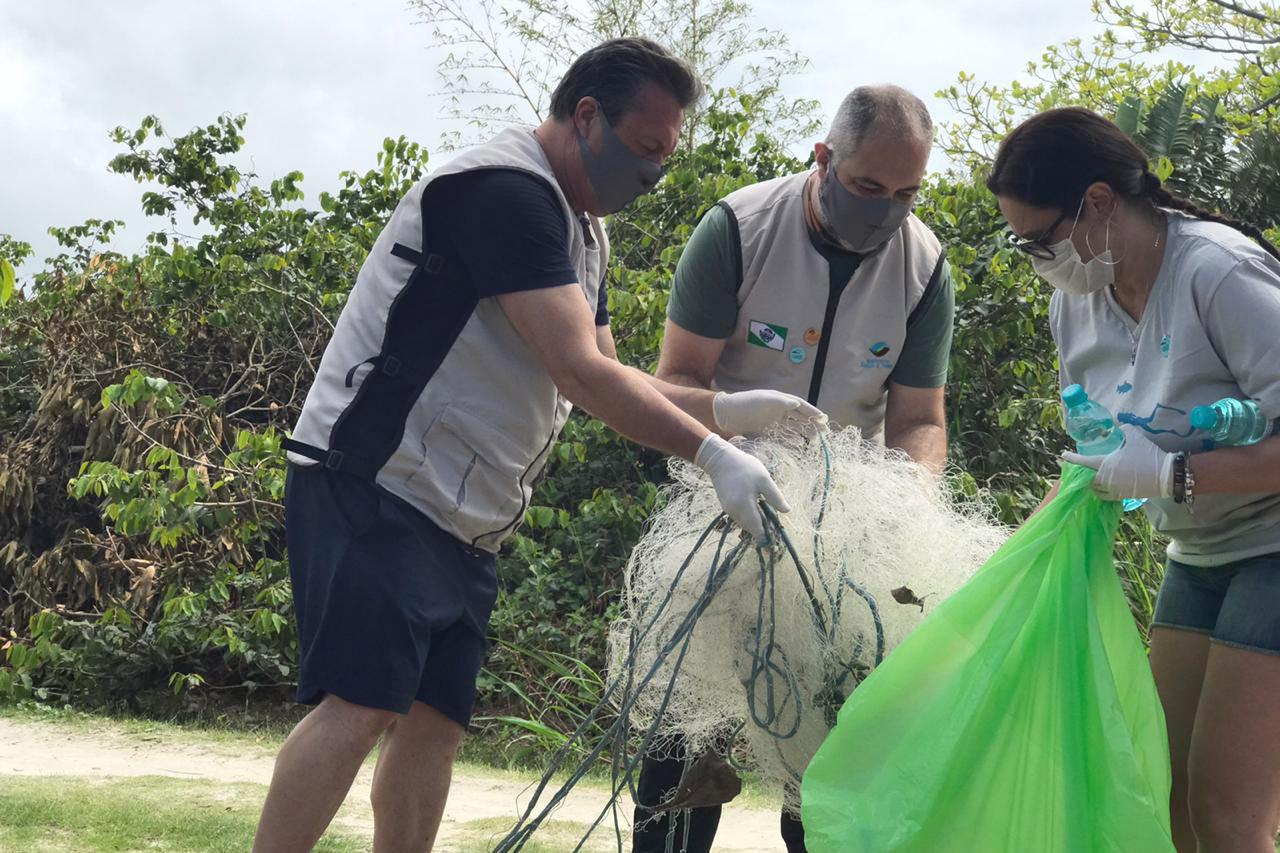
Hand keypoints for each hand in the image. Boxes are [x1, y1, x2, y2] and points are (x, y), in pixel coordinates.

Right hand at [695, 434, 790, 540]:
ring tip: (765, 512)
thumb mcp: (764, 479)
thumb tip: (787, 511)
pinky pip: (739, 517)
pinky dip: (747, 516)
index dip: (766, 537)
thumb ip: (775, 497)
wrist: (720, 460)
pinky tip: (754, 505)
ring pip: (744, 523)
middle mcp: (734, 512)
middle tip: (773, 523)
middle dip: (761, 529)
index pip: (757, 530)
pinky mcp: (725, 506)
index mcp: (744, 507)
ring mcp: (728, 510)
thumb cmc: (745, 467)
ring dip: (754, 522)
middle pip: (750, 528)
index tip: (775, 540)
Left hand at [712, 390, 827, 437]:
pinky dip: (790, 442)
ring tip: (814, 440)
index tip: (824, 419)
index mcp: (780, 401)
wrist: (725, 415)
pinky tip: (797, 445)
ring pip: (792, 429)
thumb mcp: (764, 400)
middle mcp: (778, 412)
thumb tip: (797, 403)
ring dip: (803, 434)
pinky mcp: (765, 434)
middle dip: (812, 425)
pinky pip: (781, 438)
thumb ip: (781, 402)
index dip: (813, 412)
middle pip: (799, 419)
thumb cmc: (745, 403)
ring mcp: (772, 424)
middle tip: (824, 433)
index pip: (801, 407)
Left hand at [1061, 429, 1174, 499]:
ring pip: (1094, 489)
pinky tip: (1104, 486)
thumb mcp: (1134, 436)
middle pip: (1085, 478)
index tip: (1062, 456)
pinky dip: (1102, 491)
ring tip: (1091, 477)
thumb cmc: (1148, 454)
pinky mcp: (1122, 496)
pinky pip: (1106, 496)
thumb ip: (1122, 430)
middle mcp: (1105, 479)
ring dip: (1091, 484)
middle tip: (1079, 468)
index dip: (1071, 458)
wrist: (1167, 475)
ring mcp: (1113, 490)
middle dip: (1081, 474)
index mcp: (1103, 464)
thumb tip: (1116, 427)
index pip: (1082, 461)